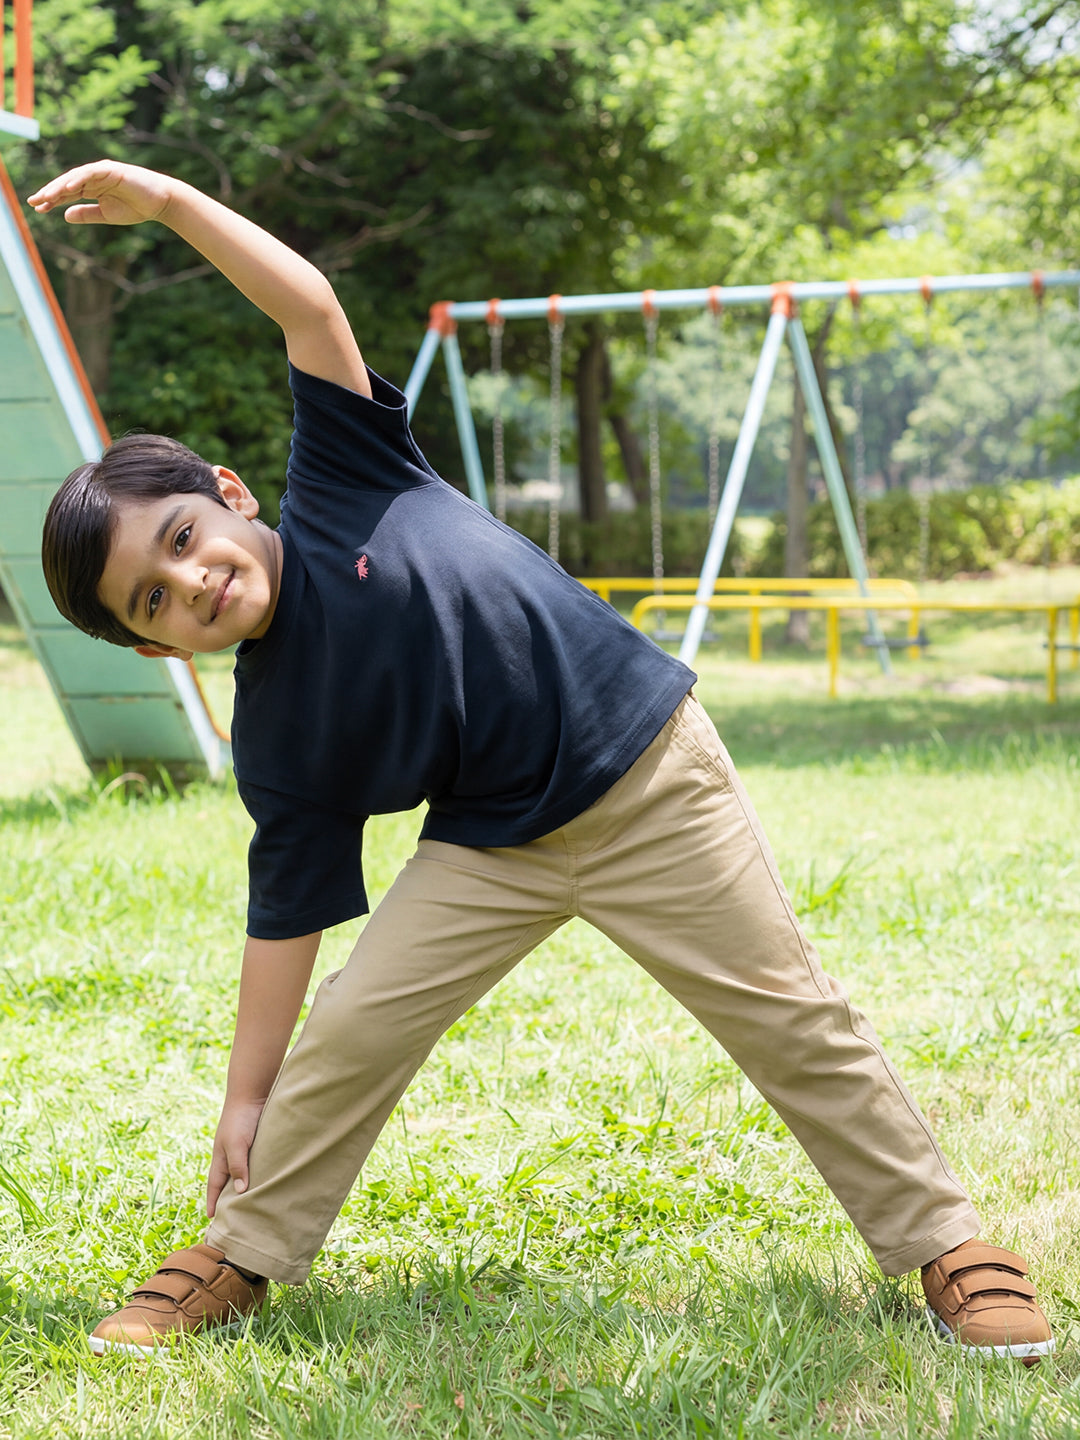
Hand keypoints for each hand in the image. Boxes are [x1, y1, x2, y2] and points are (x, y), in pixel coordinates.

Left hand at [26, 161, 173, 226]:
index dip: (52, 199)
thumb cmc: (137, 208)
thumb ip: (86, 214)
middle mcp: (93, 177)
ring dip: (59, 187)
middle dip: (50, 192)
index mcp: (92, 188)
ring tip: (46, 196)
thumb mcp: (107, 215)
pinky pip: (90, 174)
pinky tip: (67, 189)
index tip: (37, 208)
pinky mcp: (110, 170)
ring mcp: (101, 172)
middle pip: (66, 184)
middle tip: (34, 201)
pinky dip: (78, 179)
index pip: (67, 193)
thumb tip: (64, 215)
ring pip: (74, 178)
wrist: (160, 202)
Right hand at [206, 1095, 266, 1217]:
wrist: (253, 1094)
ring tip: (252, 1206)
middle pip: (228, 1184)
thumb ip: (238, 1166)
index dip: (213, 1202)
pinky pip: (256, 1165)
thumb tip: (240, 1191)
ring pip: (243, 1175)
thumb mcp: (236, 1144)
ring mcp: (244, 1151)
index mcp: (220, 1160)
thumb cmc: (240, 1119)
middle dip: (228, 1200)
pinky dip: (259, 1176)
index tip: (212, 1219)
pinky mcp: (257, 1145)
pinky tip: (268, 1183)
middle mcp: (231, 1157)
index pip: (214, 1187)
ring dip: (246, 1189)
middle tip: (233, 1219)